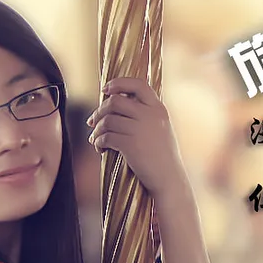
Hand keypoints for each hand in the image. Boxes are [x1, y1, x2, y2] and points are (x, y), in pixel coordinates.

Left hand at [87, 78, 187, 202]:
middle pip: (116, 101)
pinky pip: (106, 137)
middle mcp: (150, 115)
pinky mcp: (131, 145)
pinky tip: (100, 148)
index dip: (119, 83)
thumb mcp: (160, 129)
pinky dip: (98, 142)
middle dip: (99, 111)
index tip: (106, 90)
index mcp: (158, 109)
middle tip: (92, 122)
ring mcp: (141, 129)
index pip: (138, 84)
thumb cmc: (162, 157)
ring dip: (97, 129)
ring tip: (95, 138)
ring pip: (108, 119)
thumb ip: (145, 115)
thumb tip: (116, 104)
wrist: (169, 179)